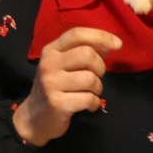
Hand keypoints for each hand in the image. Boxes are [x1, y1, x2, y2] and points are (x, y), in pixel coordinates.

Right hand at [14, 27, 121, 145]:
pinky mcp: (57, 103)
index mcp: (51, 51)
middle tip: (95, 78)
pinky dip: (94, 103)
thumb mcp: (64, 66)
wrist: (35, 118)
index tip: (117, 44)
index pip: (77, 34)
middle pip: (87, 54)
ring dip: (97, 88)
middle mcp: (49, 64)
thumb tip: (112, 43)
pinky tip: (88, 105)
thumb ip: (86, 52)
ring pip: (90, 78)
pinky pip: (89, 99)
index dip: (100, 36)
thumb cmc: (55, 88)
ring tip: (90, 93)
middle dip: (100, 67)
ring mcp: (51, 84)